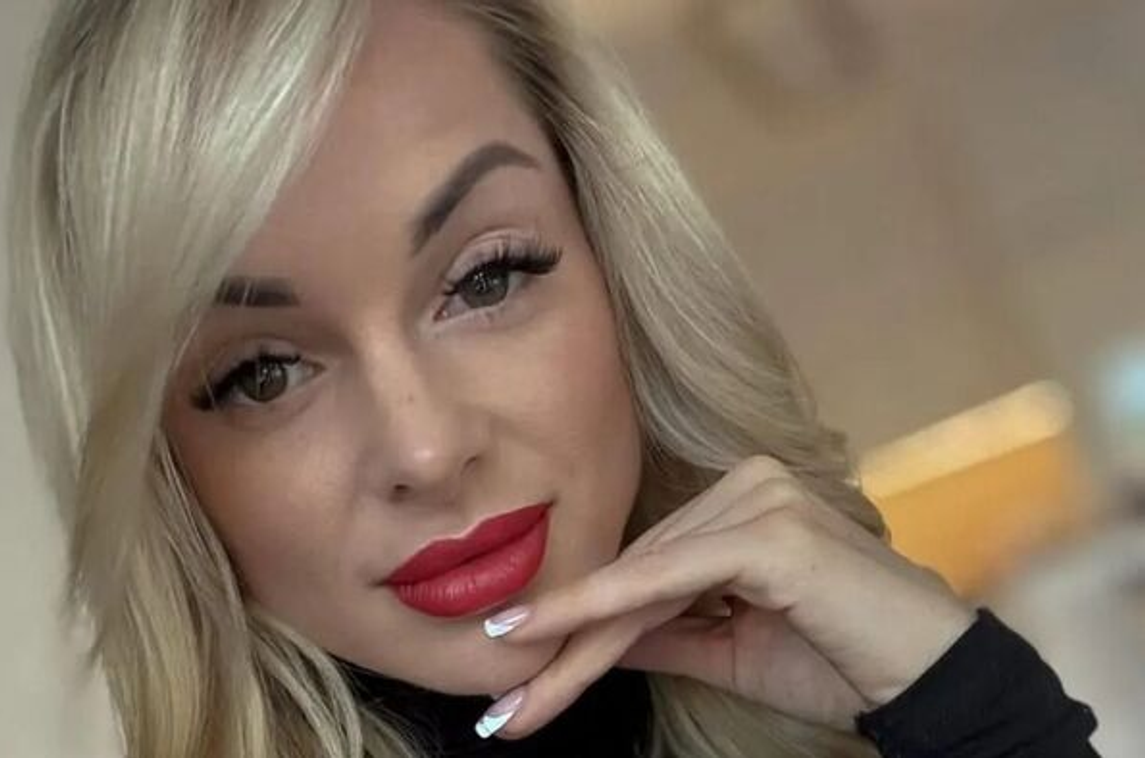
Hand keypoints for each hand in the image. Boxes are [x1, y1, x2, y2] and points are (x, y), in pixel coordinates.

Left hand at [476, 455, 975, 739]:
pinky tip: (560, 641)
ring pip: (643, 580)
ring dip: (578, 645)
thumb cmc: (840, 661)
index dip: (577, 627)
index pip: (643, 571)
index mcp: (739, 503)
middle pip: (633, 575)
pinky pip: (673, 576)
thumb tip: (586, 638)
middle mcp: (746, 484)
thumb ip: (660, 633)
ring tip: (523, 703)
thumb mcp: (727, 650)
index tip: (515, 675)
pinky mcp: (771, 530)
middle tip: (504, 711)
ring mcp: (760, 498)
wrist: (931, 684)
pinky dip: (614, 611)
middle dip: (565, 648)